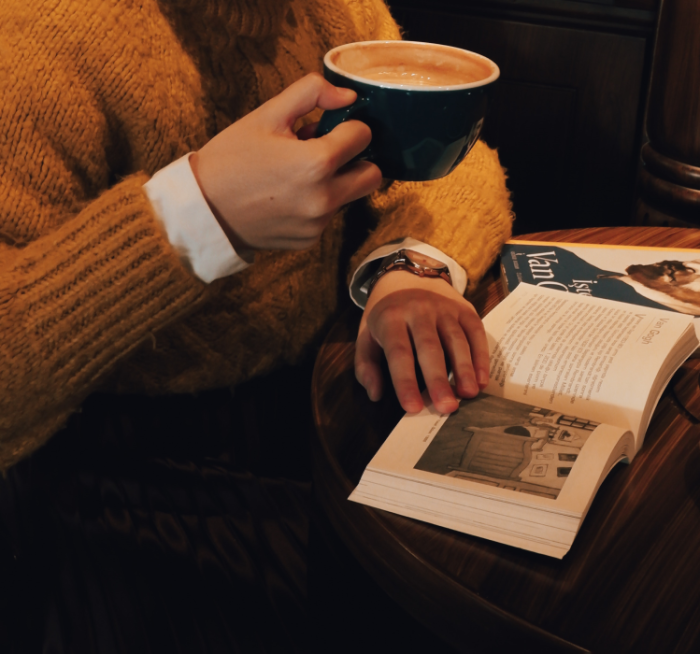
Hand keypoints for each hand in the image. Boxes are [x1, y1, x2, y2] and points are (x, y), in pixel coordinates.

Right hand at [189, 73, 381, 250]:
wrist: (203, 209)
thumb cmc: (231, 158)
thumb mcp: (266, 115)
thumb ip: (311, 94)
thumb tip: (347, 96)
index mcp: (317, 163)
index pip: (363, 136)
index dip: (349, 126)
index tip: (330, 127)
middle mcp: (324, 198)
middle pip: (372, 176)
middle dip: (358, 160)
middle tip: (330, 152)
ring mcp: (318, 224)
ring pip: (350, 196)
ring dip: (336, 183)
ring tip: (297, 174)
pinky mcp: (309, 240)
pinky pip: (328, 216)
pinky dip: (316, 204)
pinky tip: (287, 197)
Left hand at [355, 272, 489, 413]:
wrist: (408, 275)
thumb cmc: (387, 315)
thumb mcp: (366, 334)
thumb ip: (366, 366)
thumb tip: (375, 394)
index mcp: (391, 317)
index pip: (399, 352)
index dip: (405, 381)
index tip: (412, 408)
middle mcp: (419, 310)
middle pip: (430, 347)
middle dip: (438, 379)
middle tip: (447, 408)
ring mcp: (445, 308)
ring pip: (456, 340)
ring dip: (464, 369)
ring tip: (468, 395)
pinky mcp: (465, 309)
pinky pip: (476, 333)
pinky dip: (480, 357)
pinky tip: (481, 380)